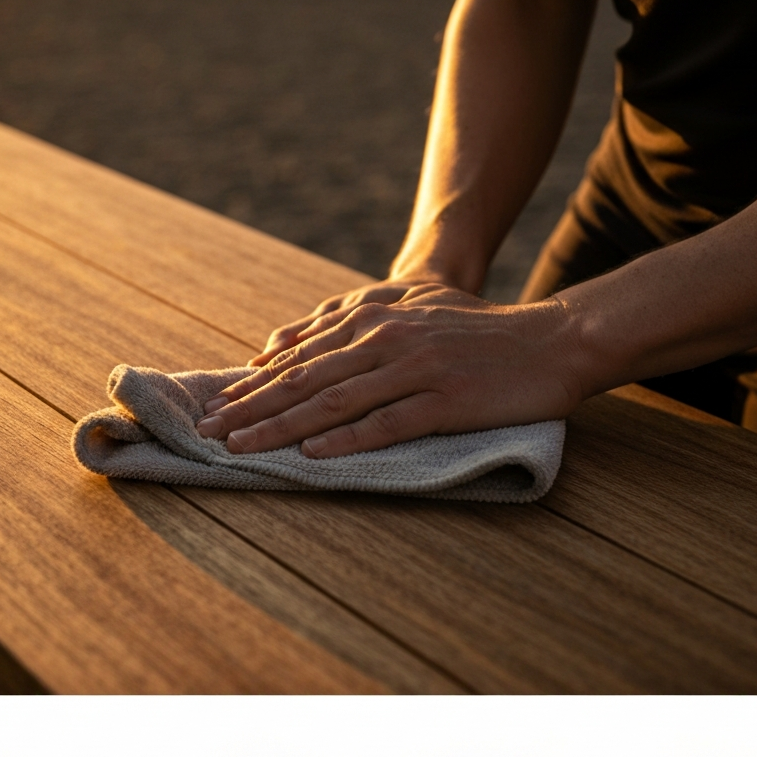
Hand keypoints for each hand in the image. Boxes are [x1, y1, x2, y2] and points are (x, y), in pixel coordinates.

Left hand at [196, 285, 584, 457]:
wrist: (549, 341)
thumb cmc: (481, 328)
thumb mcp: (420, 301)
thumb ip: (361, 310)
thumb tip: (295, 336)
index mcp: (377, 319)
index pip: (302, 356)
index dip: (255, 383)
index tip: (218, 404)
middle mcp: (387, 341)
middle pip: (305, 379)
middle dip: (250, 408)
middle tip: (207, 432)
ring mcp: (415, 370)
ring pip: (333, 403)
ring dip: (281, 428)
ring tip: (241, 448)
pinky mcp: (443, 402)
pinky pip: (385, 424)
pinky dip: (345, 440)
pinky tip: (312, 455)